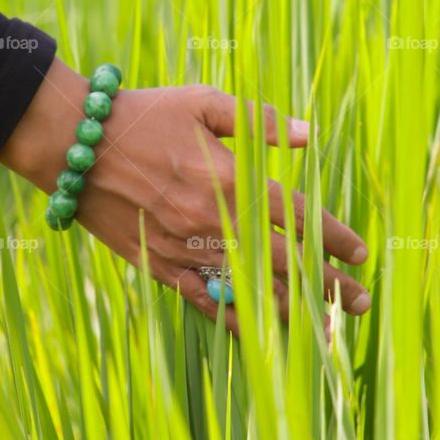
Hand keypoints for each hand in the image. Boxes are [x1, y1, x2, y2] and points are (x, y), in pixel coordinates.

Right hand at [0, 59, 370, 334]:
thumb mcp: (203, 103)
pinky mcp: (159, 267)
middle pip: (284, 263)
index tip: (361, 251)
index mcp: (229, 180)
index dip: (334, 237)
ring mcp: (185, 250)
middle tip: (363, 301)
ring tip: (327, 333)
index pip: (297, 217)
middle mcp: (213, 223)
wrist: (76, 144)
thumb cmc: (144, 115)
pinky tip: (263, 335)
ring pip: (250, 292)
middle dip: (328, 286)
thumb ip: (260, 121)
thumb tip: (308, 137)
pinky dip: (237, 321)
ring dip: (292, 313)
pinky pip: (205, 302)